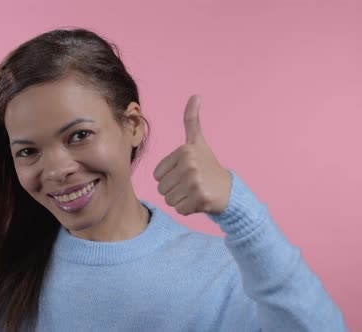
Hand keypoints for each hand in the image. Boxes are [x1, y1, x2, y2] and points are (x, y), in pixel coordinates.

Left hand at [153, 95, 231, 215]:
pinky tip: (199, 201)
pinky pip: (178, 209)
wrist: (230, 190)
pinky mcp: (200, 198)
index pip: (157, 175)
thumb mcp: (197, 142)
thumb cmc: (208, 166)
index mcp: (184, 151)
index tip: (186, 172)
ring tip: (194, 191)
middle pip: (161, 188)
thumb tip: (195, 95)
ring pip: (168, 199)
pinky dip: (187, 209)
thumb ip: (192, 120)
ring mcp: (195, 182)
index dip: (169, 177)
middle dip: (174, 189)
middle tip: (191, 184)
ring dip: (179, 199)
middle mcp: (189, 165)